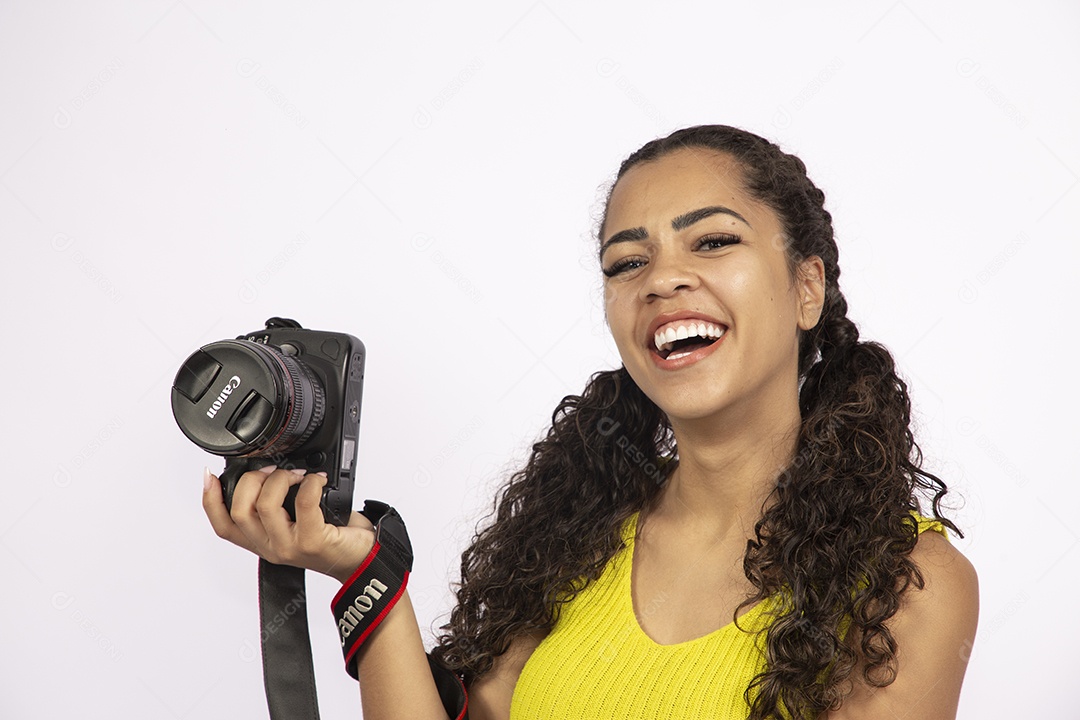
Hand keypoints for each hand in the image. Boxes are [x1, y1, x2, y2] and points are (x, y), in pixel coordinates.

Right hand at [202, 465, 375, 583]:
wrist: (362, 559)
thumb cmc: (332, 538)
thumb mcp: (295, 523)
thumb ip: (276, 506)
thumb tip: (265, 469)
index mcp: (261, 542)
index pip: (223, 526)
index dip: (210, 501)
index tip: (209, 475)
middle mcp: (271, 548)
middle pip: (239, 509)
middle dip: (252, 479)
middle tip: (274, 471)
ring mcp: (289, 547)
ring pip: (265, 504)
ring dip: (280, 479)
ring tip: (298, 475)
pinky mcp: (313, 541)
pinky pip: (303, 502)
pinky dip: (309, 483)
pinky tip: (317, 481)